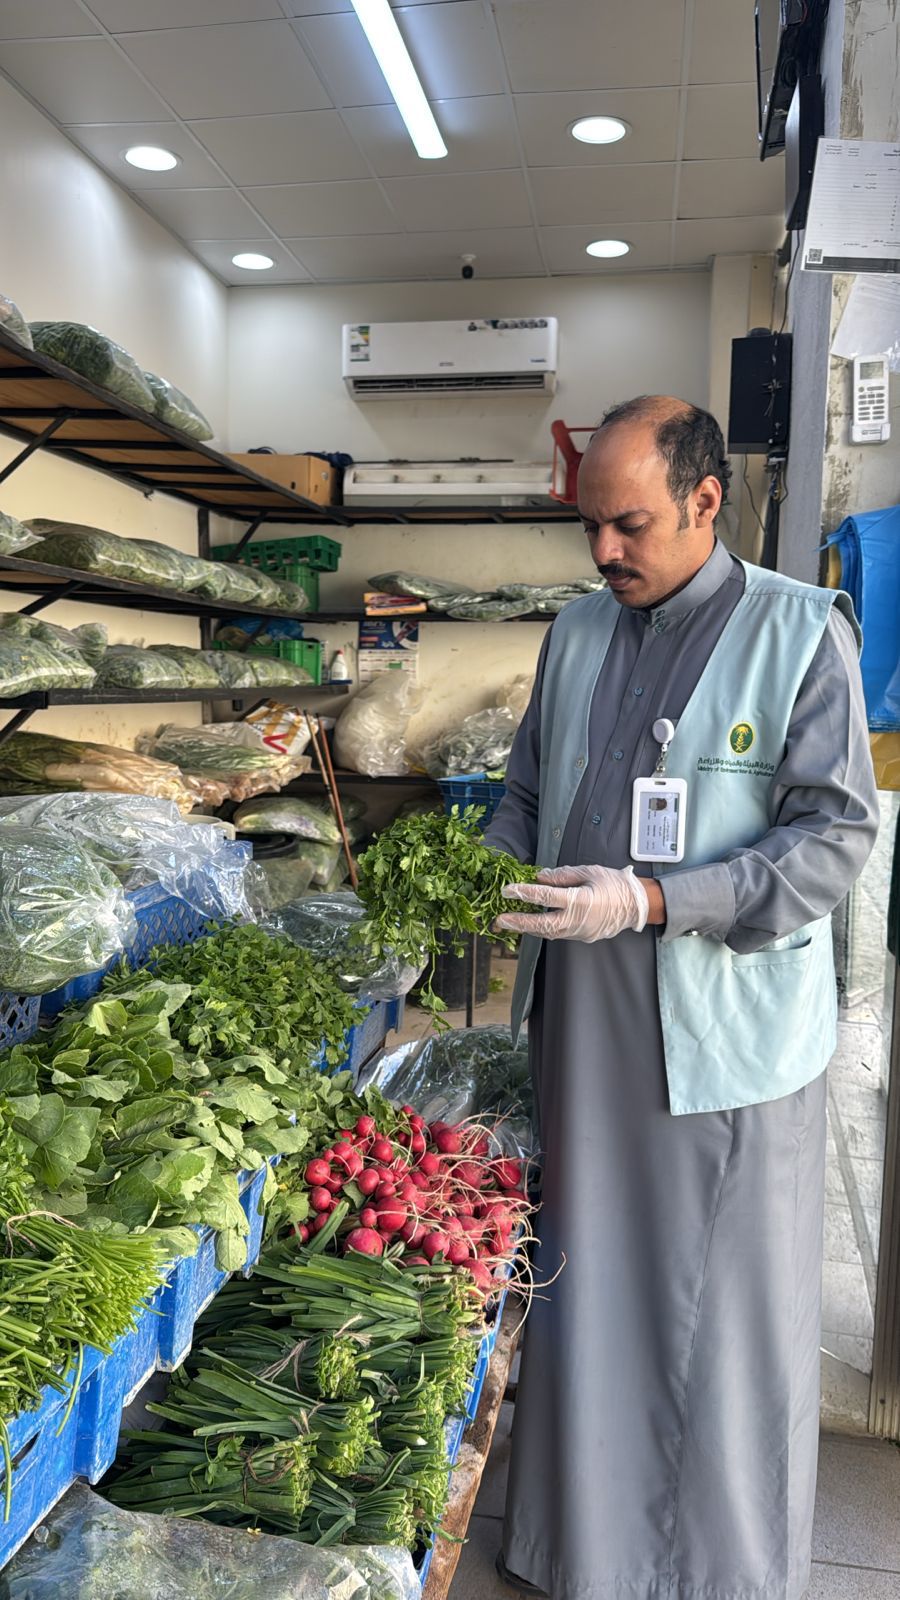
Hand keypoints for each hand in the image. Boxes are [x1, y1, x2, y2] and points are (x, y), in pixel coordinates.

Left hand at [494, 863, 649, 941]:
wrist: (637, 905)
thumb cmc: (614, 884)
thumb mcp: (589, 871)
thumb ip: (563, 875)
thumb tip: (540, 877)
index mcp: (580, 900)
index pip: (546, 897)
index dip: (525, 893)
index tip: (508, 891)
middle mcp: (578, 920)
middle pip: (542, 925)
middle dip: (519, 923)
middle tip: (499, 920)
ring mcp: (580, 932)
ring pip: (549, 933)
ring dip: (528, 928)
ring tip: (510, 923)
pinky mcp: (582, 937)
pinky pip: (559, 934)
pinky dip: (543, 929)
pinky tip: (532, 923)